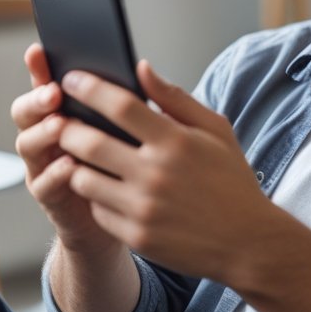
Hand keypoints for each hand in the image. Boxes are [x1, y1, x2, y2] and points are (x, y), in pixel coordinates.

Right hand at [11, 43, 118, 253]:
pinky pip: (45, 184)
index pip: (45, 84)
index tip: (39, 50)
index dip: (38, 68)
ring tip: (60, 124)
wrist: (129, 216)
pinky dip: (54, 173)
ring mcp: (45, 165)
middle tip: (54, 92)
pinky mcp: (52, 197)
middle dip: (36, 99)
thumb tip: (141, 67)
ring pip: (27, 145)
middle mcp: (47, 136)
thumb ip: (130, 101)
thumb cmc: (130, 165)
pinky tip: (69, 164)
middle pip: (26, 112)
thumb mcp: (134, 127)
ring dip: (42, 133)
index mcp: (65, 112)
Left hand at [57, 60, 280, 282]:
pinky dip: (94, 196)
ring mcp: (144, 209)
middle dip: (68, 127)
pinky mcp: (137, 237)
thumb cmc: (232, 182)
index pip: (120, 105)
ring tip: (79, 154)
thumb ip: (175, 98)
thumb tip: (141, 68)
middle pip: (89, 142)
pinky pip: (97, 210)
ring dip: (76, 163)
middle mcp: (156, 174)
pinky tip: (103, 187)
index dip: (88, 87)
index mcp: (176, 142)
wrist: (249, 243)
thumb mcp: (216, 131)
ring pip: (83, 178)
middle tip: (62, 120)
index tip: (71, 78)